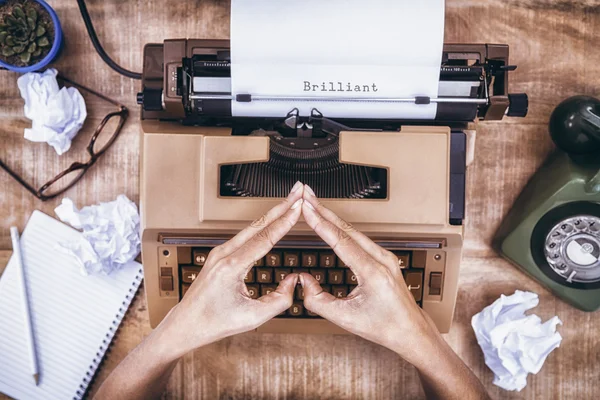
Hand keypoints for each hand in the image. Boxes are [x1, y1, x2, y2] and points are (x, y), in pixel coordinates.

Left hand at [159, 182, 304, 355]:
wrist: (187, 324)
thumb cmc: (214, 322)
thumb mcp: (253, 317)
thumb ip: (280, 300)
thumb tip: (293, 281)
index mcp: (231, 267)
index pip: (264, 238)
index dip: (285, 221)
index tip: (298, 207)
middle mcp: (223, 254)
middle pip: (258, 224)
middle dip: (281, 206)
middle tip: (297, 191)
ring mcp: (220, 252)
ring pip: (251, 227)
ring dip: (272, 213)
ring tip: (290, 203)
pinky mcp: (219, 255)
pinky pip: (244, 235)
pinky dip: (262, 225)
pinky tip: (271, 221)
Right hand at [299, 186, 440, 363]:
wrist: (410, 331)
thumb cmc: (384, 326)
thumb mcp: (345, 318)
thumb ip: (318, 300)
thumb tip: (303, 281)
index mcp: (373, 273)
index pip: (342, 241)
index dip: (321, 223)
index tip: (307, 209)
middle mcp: (382, 260)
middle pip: (348, 228)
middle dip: (324, 210)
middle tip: (307, 195)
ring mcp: (385, 257)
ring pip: (354, 231)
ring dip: (332, 217)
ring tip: (314, 205)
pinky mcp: (384, 258)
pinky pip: (360, 238)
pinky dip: (343, 227)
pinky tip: (332, 222)